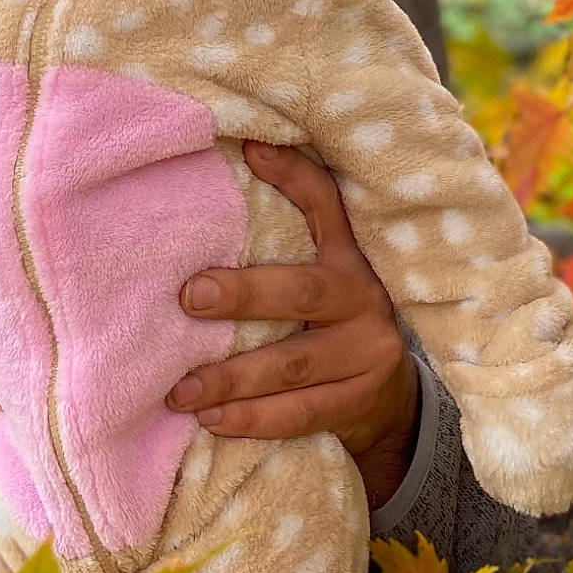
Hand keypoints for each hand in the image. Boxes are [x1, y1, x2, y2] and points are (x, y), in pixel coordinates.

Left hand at [165, 142, 419, 510]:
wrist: (391, 397)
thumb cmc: (332, 320)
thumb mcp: (323, 269)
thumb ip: (290, 231)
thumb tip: (234, 160)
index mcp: (352, 256)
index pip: (327, 204)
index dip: (294, 177)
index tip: (250, 151)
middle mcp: (365, 299)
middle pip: (304, 293)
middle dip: (245, 295)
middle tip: (190, 297)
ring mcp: (367, 355)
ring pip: (295, 366)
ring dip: (233, 378)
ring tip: (181, 389)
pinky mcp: (358, 403)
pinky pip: (301, 414)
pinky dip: (254, 420)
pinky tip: (212, 421)